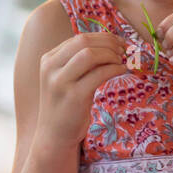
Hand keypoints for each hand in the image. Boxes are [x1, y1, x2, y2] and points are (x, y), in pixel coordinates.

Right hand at [36, 31, 138, 147]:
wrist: (54, 136)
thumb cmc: (66, 105)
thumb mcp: (67, 78)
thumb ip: (80, 61)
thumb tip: (112, 42)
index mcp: (48, 59)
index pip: (79, 38)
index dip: (103, 37)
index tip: (119, 42)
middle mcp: (51, 68)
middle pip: (84, 42)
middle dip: (109, 43)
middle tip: (124, 50)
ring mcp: (61, 82)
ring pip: (90, 55)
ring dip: (111, 55)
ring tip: (122, 61)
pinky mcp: (74, 96)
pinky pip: (99, 74)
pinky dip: (114, 69)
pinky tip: (122, 71)